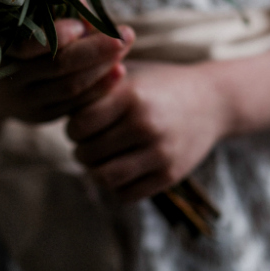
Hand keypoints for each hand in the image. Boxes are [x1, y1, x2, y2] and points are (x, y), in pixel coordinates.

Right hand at [0, 19, 135, 123]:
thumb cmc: (15, 42)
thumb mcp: (23, 24)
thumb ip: (53, 12)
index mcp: (2, 48)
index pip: (27, 45)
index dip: (57, 36)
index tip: (81, 25)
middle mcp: (11, 78)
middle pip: (58, 66)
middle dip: (95, 49)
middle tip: (125, 34)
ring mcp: (26, 101)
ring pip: (70, 87)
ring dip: (102, 67)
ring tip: (124, 47)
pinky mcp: (42, 116)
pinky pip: (75, 105)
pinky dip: (99, 88)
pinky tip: (118, 72)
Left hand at [65, 61, 227, 201]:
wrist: (213, 101)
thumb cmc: (161, 86)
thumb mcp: (132, 76)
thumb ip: (97, 89)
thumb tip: (56, 101)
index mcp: (132, 95)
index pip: (79, 124)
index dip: (74, 128)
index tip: (81, 125)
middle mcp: (145, 124)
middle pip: (87, 153)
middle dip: (83, 150)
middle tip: (89, 143)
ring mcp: (159, 153)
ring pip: (104, 177)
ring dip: (96, 171)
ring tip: (101, 159)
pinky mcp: (169, 175)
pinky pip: (126, 194)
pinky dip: (117, 186)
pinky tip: (122, 169)